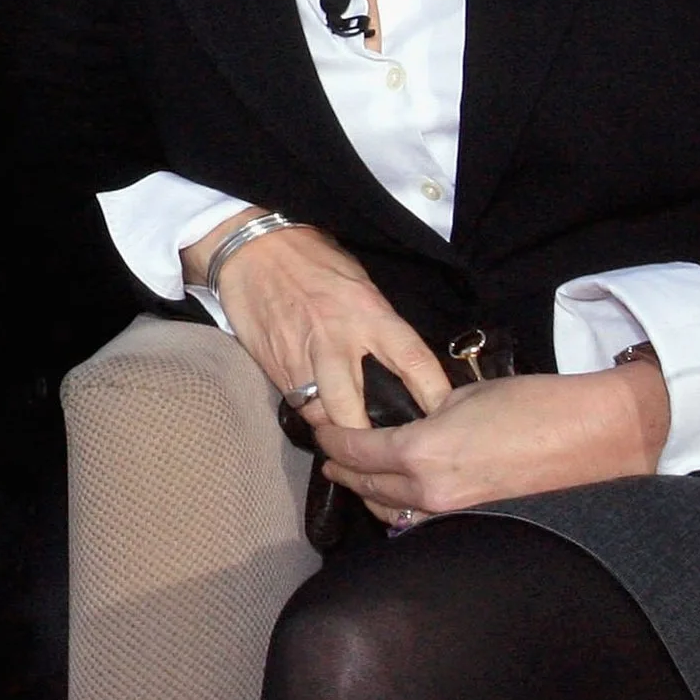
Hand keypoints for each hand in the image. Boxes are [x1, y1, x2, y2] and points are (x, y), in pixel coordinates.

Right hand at [187, 213, 449, 428]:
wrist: (253, 248)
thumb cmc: (314, 259)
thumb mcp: (359, 282)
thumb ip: (379, 322)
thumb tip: (400, 361)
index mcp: (369, 313)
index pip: (412, 360)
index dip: (433, 394)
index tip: (446, 418)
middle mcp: (336, 341)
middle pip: (354, 411)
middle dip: (367, 438)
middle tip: (384, 450)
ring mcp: (301, 358)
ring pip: (321, 416)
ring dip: (335, 430)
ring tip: (349, 436)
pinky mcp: (274, 366)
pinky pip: (297, 404)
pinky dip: (311, 413)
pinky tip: (320, 413)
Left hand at [315, 362, 670, 525]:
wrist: (595, 436)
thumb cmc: (532, 405)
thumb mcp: (464, 395)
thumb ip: (425, 411)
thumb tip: (408, 419)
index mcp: (421, 452)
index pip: (355, 450)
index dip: (332, 438)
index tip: (321, 429)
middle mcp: (430, 494)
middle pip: (367, 485)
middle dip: (343, 466)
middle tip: (331, 453)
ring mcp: (454, 519)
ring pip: (392, 511)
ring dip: (371, 491)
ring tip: (359, 474)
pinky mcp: (478, 530)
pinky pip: (424, 524)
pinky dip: (405, 509)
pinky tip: (403, 496)